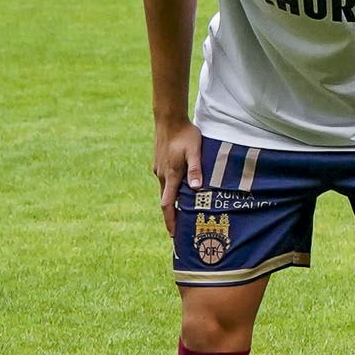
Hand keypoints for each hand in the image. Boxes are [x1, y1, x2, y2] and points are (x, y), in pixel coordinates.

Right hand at [154, 120, 202, 236]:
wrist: (169, 119)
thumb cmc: (185, 135)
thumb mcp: (195, 151)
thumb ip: (196, 169)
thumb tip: (196, 188)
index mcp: (170, 175)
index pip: (167, 204)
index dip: (170, 220)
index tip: (173, 235)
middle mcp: (162, 175)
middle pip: (165, 201)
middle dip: (171, 216)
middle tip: (178, 232)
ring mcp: (159, 169)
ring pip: (165, 191)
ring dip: (171, 204)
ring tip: (180, 216)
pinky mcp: (160, 164)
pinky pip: (166, 182)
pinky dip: (171, 191)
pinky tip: (179, 193)